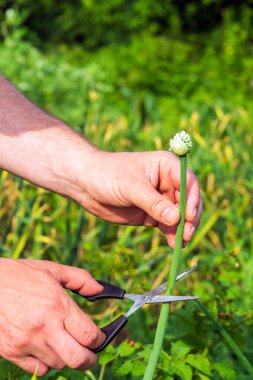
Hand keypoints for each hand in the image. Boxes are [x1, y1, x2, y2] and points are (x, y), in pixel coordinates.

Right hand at [0, 258, 104, 375]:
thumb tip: (101, 291)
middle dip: (90, 359)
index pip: (90, 335)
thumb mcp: (53, 269)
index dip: (101, 339)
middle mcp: (44, 326)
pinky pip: (38, 370)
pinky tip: (45, 347)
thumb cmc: (21, 274)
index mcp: (58, 305)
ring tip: (64, 343)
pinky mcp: (12, 352)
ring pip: (59, 364)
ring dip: (67, 357)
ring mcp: (27, 342)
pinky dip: (46, 363)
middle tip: (91, 353)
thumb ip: (81, 279)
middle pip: (78, 359)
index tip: (100, 338)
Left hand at [77, 150, 201, 247]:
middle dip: (189, 218)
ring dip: (182, 229)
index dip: (192, 200)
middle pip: (188, 201)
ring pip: (179, 216)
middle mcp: (167, 182)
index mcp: (166, 166)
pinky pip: (168, 225)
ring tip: (180, 243)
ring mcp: (160, 199)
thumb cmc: (107, 175)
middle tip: (187, 235)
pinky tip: (172, 243)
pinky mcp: (152, 214)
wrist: (85, 184)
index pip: (188, 182)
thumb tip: (176, 219)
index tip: (189, 217)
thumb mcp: (131, 187)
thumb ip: (153, 203)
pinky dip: (172, 234)